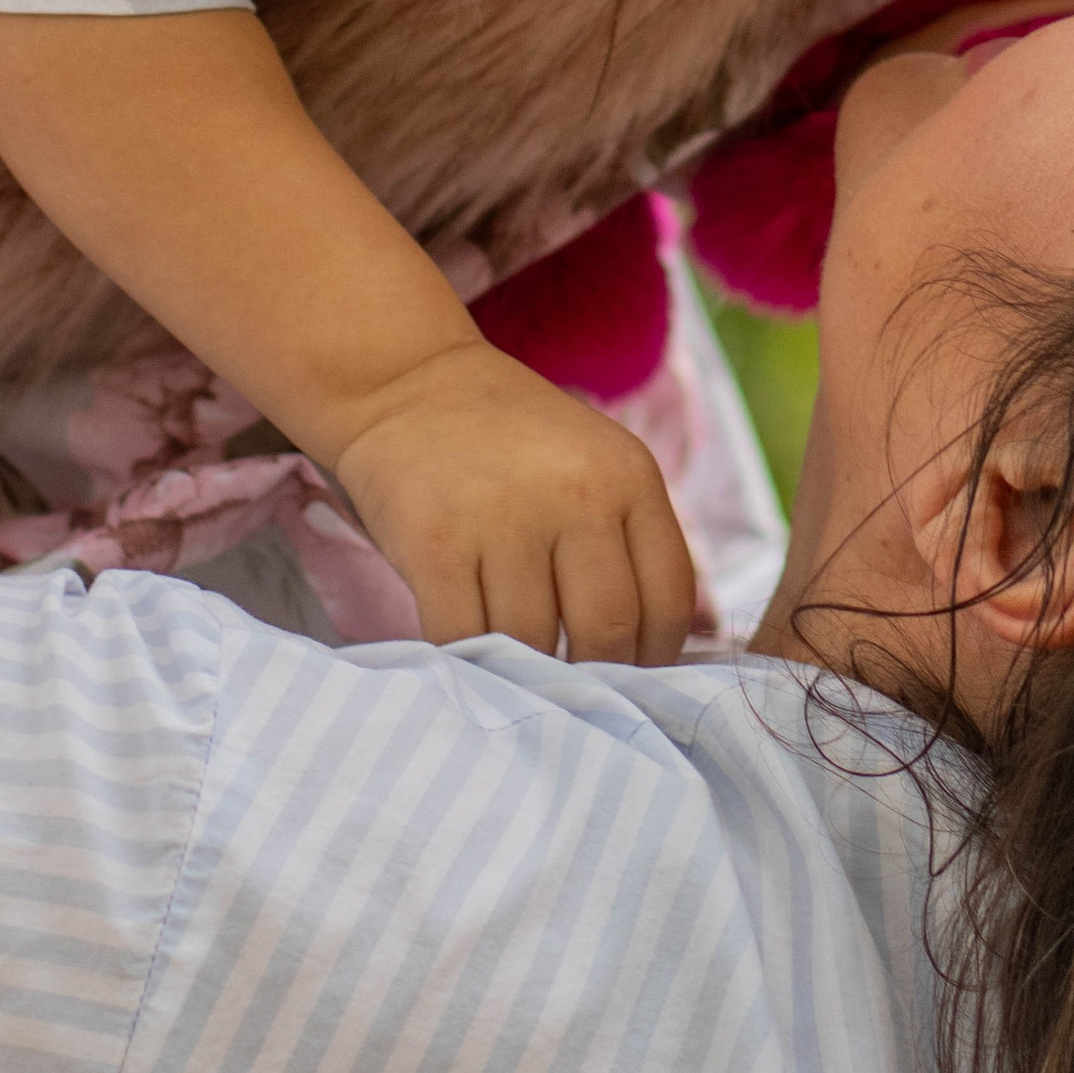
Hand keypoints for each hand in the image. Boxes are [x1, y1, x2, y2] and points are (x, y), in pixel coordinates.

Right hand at [329, 339, 697, 664]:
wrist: (406, 384)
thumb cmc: (510, 443)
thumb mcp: (593, 465)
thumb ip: (626, 545)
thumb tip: (653, 662)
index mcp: (629, 475)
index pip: (667, 600)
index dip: (655, 658)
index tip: (630, 678)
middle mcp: (576, 492)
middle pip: (606, 632)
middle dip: (590, 677)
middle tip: (569, 688)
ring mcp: (503, 517)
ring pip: (532, 643)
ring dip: (524, 671)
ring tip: (516, 667)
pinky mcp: (435, 543)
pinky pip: (464, 639)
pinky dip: (468, 661)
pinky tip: (468, 654)